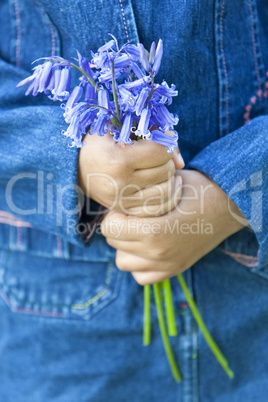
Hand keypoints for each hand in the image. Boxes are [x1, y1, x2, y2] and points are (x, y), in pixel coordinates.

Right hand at [78, 132, 184, 216]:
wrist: (74, 167)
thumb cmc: (99, 142)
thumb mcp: (119, 129)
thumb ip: (154, 136)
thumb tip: (182, 163)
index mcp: (118, 161)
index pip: (161, 152)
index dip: (165, 141)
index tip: (160, 137)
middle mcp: (120, 185)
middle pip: (166, 171)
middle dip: (167, 159)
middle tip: (158, 154)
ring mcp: (123, 201)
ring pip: (166, 191)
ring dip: (169, 178)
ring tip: (162, 168)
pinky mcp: (125, 211)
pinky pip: (158, 208)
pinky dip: (167, 196)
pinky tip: (164, 185)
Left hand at [101, 170, 246, 284]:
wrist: (229, 206)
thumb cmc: (198, 190)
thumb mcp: (167, 184)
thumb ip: (139, 195)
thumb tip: (116, 198)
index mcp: (155, 232)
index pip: (109, 228)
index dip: (114, 213)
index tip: (127, 205)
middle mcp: (158, 254)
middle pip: (114, 243)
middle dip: (118, 227)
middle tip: (132, 214)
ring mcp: (167, 266)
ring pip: (123, 262)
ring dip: (125, 246)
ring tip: (138, 230)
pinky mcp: (174, 270)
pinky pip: (141, 276)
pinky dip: (139, 263)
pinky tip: (148, 247)